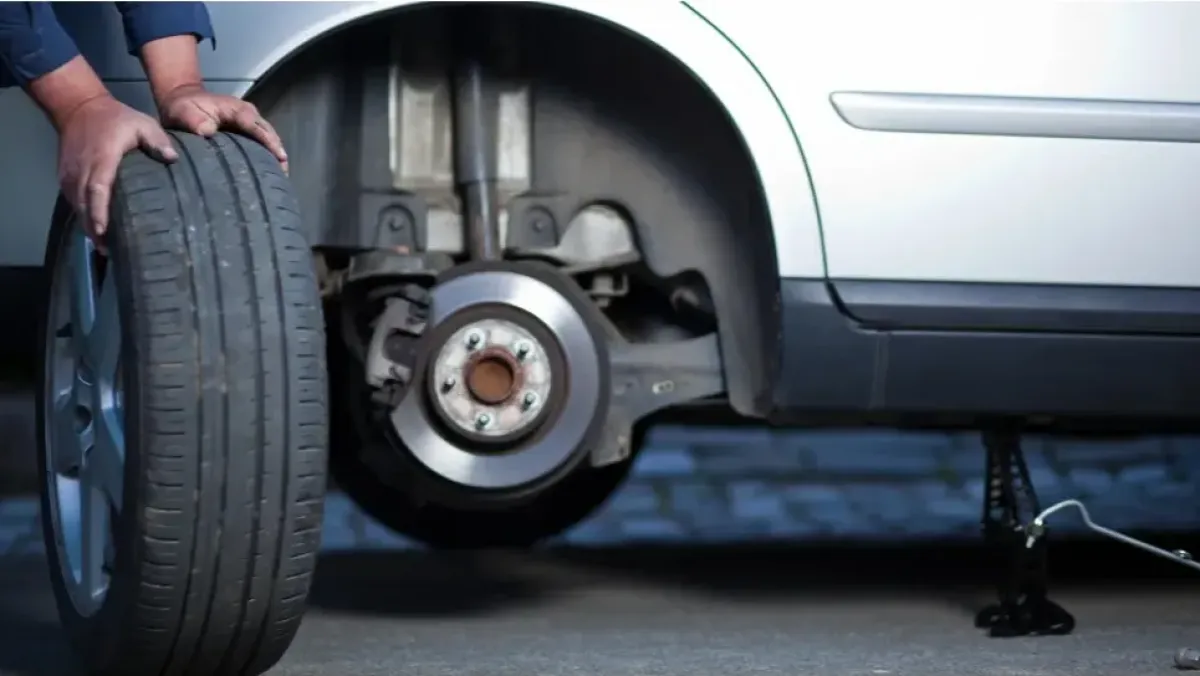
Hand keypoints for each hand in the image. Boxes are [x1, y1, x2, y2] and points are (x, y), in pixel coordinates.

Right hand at [57, 94, 178, 249]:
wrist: (79, 108)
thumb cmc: (116, 118)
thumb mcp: (142, 123)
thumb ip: (157, 140)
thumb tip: (172, 158)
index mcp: (101, 158)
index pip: (97, 189)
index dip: (99, 211)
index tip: (103, 230)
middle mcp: (82, 169)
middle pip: (84, 203)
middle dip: (94, 228)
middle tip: (108, 250)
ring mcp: (70, 173)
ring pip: (77, 205)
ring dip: (88, 225)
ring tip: (104, 246)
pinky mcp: (65, 176)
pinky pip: (73, 200)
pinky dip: (83, 215)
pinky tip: (95, 228)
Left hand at [157, 84, 287, 171]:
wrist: (183, 100)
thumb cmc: (183, 107)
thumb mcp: (183, 111)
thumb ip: (194, 120)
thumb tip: (208, 132)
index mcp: (236, 109)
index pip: (256, 125)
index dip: (268, 141)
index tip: (279, 157)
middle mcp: (248, 114)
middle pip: (268, 132)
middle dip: (277, 151)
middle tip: (284, 173)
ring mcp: (250, 121)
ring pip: (269, 137)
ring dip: (275, 154)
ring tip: (281, 175)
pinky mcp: (248, 130)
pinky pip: (262, 141)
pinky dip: (268, 154)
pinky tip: (271, 170)